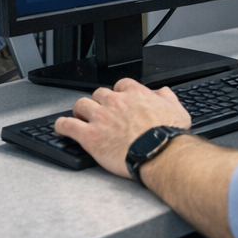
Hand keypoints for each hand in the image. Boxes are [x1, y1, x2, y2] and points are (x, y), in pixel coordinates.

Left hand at [54, 79, 191, 178]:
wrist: (159, 153)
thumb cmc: (168, 135)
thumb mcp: (176, 109)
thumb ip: (166, 96)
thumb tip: (161, 93)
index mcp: (134, 93)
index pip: (120, 85)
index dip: (117, 94)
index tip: (118, 101)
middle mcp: (115, 101)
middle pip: (98, 94)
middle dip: (98, 102)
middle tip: (100, 113)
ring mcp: (100, 117)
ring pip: (81, 105)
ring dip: (80, 111)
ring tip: (80, 118)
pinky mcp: (89, 136)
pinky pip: (68, 125)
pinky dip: (62, 126)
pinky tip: (60, 128)